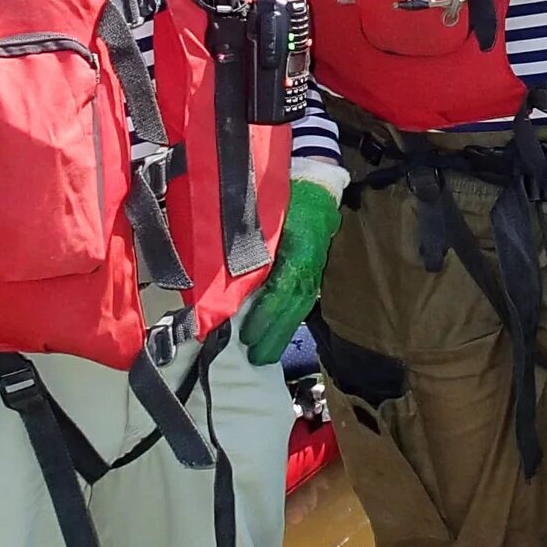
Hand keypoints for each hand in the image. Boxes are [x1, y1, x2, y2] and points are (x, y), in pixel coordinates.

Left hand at [240, 179, 341, 363]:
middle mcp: (307, 268)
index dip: (264, 316)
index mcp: (296, 255)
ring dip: (281, 334)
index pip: (280, 292)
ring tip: (264, 355)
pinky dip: (289, 321)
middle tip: (255, 358)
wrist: (318, 188)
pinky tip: (278, 334)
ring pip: (298, 310)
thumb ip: (251, 244)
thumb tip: (229, 274)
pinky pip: (302, 302)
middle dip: (273, 335)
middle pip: (291, 309)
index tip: (247, 335)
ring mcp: (313, 272)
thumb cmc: (288, 200)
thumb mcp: (268, 217)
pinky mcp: (314, 273)